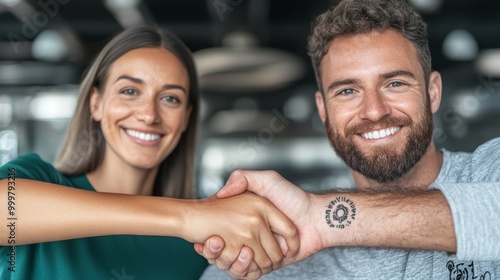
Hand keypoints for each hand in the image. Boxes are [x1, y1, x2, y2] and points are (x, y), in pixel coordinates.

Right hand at [195, 170, 324, 277]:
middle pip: (223, 251)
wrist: (317, 219)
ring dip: (225, 260)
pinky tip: (238, 258)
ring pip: (232, 264)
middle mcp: (250, 235)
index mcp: (246, 218)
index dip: (208, 238)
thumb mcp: (267, 180)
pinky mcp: (267, 264)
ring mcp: (258, 250)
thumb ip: (243, 178)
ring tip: (221, 252)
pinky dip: (242, 270)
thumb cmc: (293, 198)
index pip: (218, 232)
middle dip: (213, 251)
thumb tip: (221, 193)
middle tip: (205, 244)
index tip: (199, 238)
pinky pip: (248, 273)